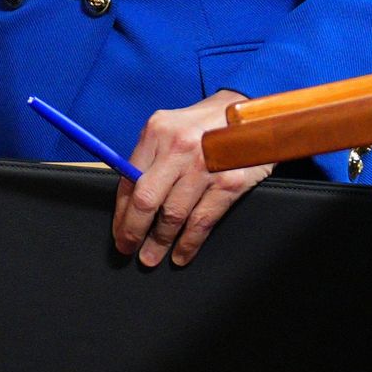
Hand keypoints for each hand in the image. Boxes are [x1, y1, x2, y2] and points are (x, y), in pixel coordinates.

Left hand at [112, 89, 272, 267]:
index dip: (121, 210)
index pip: (129, 178)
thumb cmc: (206, 124)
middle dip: (133, 230)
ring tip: (151, 256)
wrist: (252, 115)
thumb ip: (152, 156)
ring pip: (173, 215)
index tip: (118, 229)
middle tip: (127, 248)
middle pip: (146, 199)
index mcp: (158, 131)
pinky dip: (189, 243)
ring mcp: (205, 166)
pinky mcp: (229, 183)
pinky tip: (181, 254)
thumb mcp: (172, 127)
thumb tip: (130, 196)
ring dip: (159, 242)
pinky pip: (202, 221)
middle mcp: (179, 147)